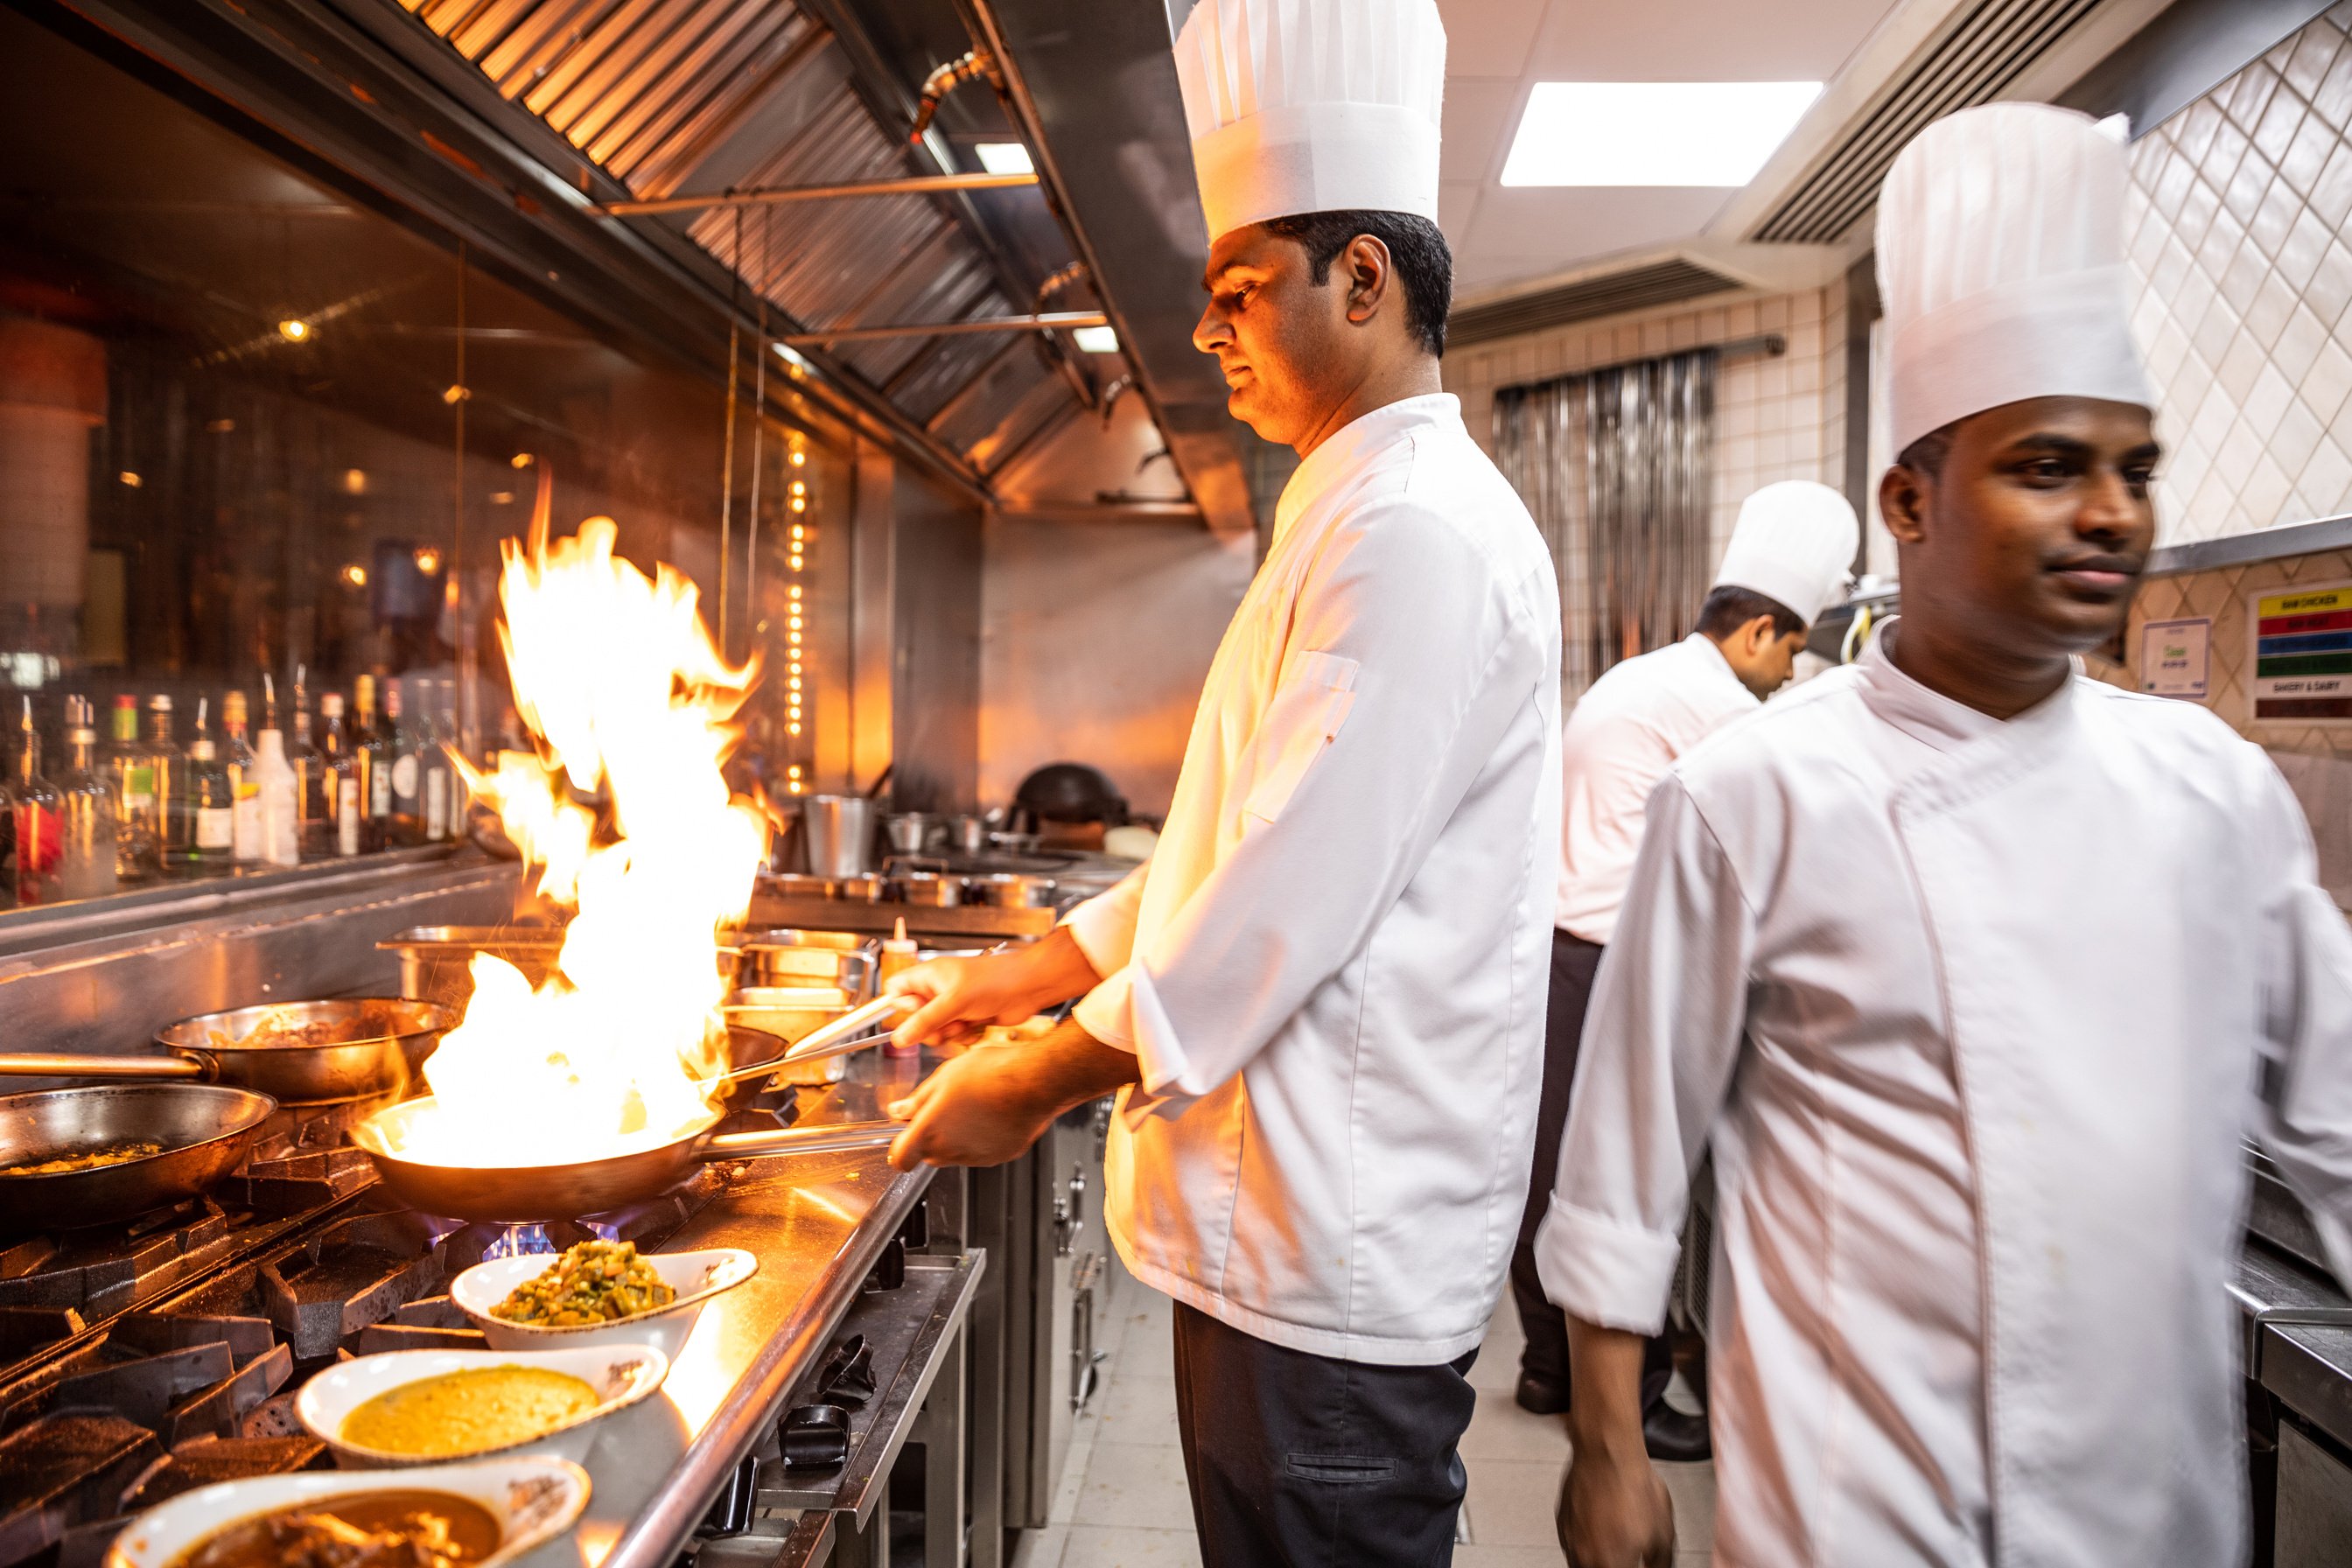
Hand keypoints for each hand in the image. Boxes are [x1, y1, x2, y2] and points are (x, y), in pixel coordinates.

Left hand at [885, 1045, 1059, 1169]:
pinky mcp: (998, 1156)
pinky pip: (980, 1153)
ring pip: (954, 1154)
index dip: (898, 1150)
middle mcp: (951, 1149)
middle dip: (928, 1137)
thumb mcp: (945, 1077)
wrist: (1033, 1082)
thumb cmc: (992, 1075)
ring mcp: (976, 1156)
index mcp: (930, 1130)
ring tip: (969, 1107)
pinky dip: (979, 1140)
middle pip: (928, 1154)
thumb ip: (918, 1100)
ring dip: (955, 1138)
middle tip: (940, 1110)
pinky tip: (988, 1116)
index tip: (902, 1139)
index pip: (901, 1158)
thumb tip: (900, 1110)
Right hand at [888, 928, 1100, 1050]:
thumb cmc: (995, 980)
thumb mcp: (954, 1002)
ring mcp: (953, 1005)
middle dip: (930, 1027)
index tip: (916, 1013)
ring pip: (934, 1030)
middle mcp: (938, 990)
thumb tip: (899, 1038)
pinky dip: (963, 1036)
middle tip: (946, 1021)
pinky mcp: (967, 1018)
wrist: (1028, 989)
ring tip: (965, 1022)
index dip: (901, 1006)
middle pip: (914, 1018)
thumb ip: (924, 1021)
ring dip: (949, 1033)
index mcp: (929, 976)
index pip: (896, 990)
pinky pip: (953, 1036)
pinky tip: (976, 1026)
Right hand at [1557, 1446, 1674, 1567]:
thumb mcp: (1664, 1533)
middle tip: (1627, 1558)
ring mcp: (1569, 1540)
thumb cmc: (1632, 1485)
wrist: (1606, 1451)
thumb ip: (1661, 1563)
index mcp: (1610, 1565)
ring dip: (1597, 1561)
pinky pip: (1573, 1544)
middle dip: (1615, 1566)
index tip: (1639, 1564)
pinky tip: (1601, 1530)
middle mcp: (1584, 1557)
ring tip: (1614, 1546)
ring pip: (1581, 1565)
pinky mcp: (1561, 1522)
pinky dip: (1586, 1543)